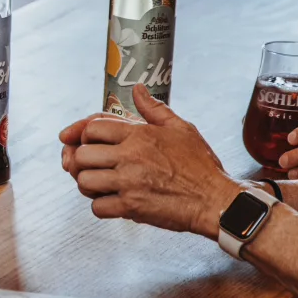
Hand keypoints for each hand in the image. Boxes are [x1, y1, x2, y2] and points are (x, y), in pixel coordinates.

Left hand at [60, 83, 241, 237]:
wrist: (216, 200)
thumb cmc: (201, 166)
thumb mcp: (182, 129)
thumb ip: (154, 109)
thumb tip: (138, 90)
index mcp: (140, 135)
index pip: (93, 126)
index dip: (83, 133)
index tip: (81, 141)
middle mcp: (130, 156)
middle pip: (82, 155)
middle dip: (82, 161)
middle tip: (91, 166)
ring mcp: (129, 183)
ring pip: (84, 181)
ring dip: (88, 185)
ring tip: (101, 184)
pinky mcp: (131, 207)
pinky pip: (97, 207)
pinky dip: (101, 207)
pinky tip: (113, 202)